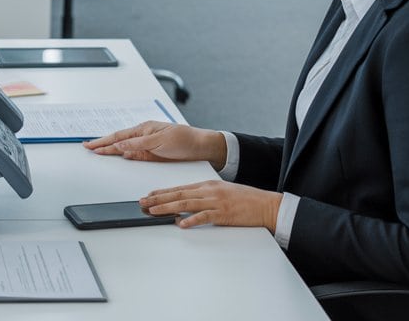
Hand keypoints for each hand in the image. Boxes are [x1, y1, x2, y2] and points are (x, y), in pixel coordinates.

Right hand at [84, 121, 227, 167]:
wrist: (201, 147)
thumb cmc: (184, 139)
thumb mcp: (160, 141)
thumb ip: (138, 145)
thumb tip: (120, 146)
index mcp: (143, 129)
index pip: (118, 137)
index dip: (103, 142)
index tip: (90, 145)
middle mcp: (143, 136)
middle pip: (118, 141)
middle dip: (102, 144)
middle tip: (88, 147)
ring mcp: (147, 145)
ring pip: (125, 148)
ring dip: (111, 149)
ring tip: (97, 150)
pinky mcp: (153, 154)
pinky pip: (135, 155)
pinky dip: (125, 155)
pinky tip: (118, 155)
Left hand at [141, 179, 282, 231]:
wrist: (265, 204)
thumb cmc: (245, 199)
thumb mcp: (221, 192)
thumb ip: (203, 197)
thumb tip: (185, 207)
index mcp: (207, 185)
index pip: (180, 188)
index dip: (162, 192)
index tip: (149, 194)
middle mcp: (209, 191)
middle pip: (178, 194)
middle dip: (158, 198)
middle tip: (143, 202)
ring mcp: (215, 202)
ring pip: (186, 204)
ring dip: (168, 207)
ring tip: (153, 211)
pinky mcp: (223, 214)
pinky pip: (204, 217)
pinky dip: (191, 220)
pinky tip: (180, 223)